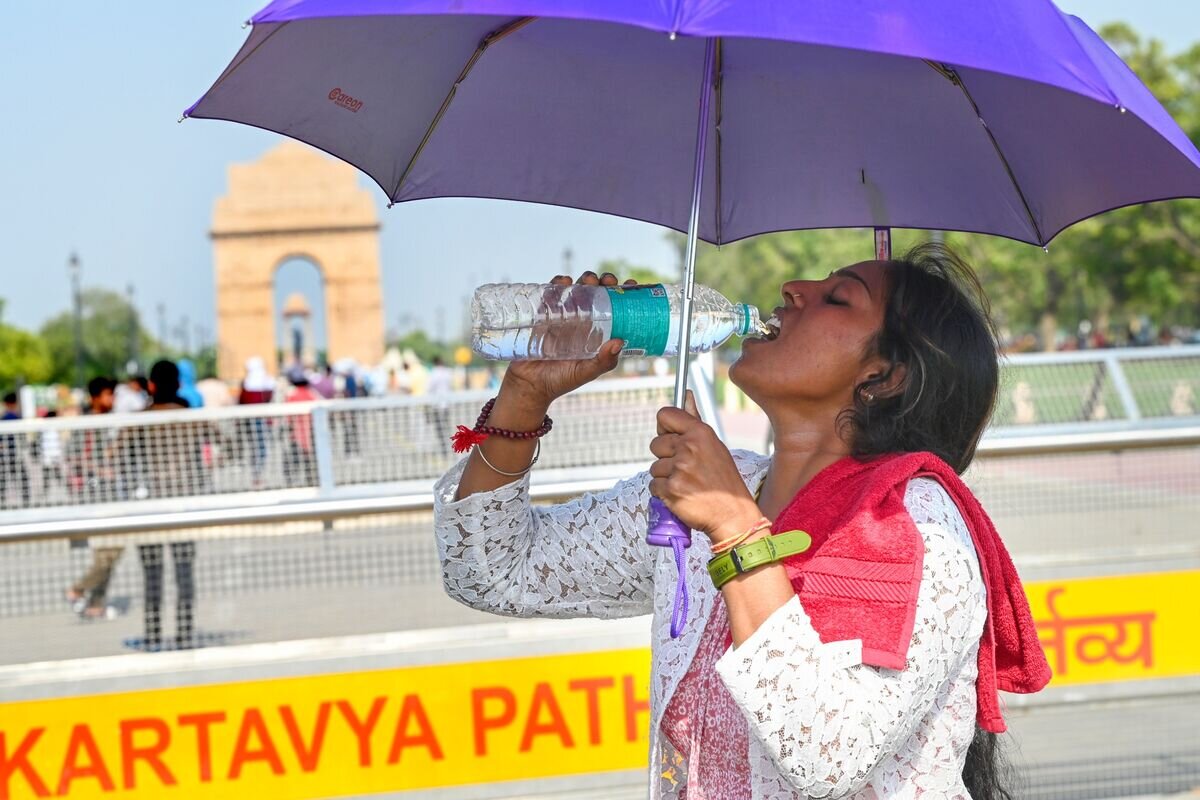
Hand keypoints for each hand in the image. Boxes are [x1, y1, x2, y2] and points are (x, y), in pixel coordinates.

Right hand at [502, 271, 636, 406]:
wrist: (529, 384)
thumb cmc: (560, 380)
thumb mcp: (586, 372)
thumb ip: (603, 361)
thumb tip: (619, 342)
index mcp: (596, 332)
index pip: (613, 309)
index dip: (622, 294)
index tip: (631, 283)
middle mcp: (582, 321)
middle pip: (596, 294)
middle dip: (603, 282)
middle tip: (606, 281)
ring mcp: (562, 315)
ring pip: (576, 289)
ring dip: (584, 280)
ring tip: (588, 280)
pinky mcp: (543, 313)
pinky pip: (551, 293)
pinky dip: (557, 284)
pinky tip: (563, 282)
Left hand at [648, 391, 761, 538]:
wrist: (732, 514)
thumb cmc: (723, 479)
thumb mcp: (714, 445)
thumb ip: (695, 421)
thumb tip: (686, 394)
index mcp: (700, 433)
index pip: (665, 415)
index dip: (664, 427)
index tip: (671, 437)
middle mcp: (689, 448)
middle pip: (655, 444)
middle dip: (665, 457)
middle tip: (685, 468)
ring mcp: (679, 469)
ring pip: (654, 467)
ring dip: (666, 477)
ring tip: (687, 483)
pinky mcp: (671, 489)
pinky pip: (654, 486)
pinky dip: (663, 493)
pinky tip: (681, 494)